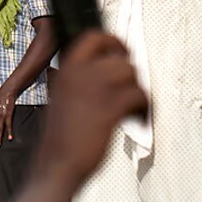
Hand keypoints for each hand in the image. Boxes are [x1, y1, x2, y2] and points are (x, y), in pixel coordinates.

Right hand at [39, 32, 147, 186]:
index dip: (113, 41)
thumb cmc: (61, 138)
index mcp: (65, 70)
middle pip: (120, 58)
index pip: (93, 37)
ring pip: (132, 74)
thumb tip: (105, 72)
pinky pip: (139, 95)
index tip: (123, 53)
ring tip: (134, 109)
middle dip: (131, 75)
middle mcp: (79, 74)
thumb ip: (78, 82)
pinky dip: (143, 108)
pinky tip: (136, 120)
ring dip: (138, 91)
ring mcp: (94, 90)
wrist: (57, 164)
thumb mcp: (62, 99)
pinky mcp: (109, 108)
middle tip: (131, 92)